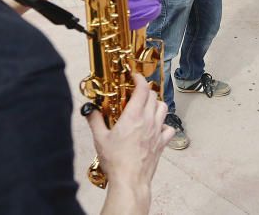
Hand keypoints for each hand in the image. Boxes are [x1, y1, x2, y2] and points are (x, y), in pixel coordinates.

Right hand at [86, 74, 171, 208]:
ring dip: (156, 104)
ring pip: (163, 108)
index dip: (139, 79)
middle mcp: (148, 121)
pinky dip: (165, 124)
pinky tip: (156, 127)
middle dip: (145, 91)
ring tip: (146, 107)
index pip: (142, 89)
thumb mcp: (99, 138)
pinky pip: (169, 128)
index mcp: (133, 116)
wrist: (130, 181)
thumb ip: (95, 120)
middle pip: (153, 96)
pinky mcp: (162, 143)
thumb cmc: (116, 161)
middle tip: (136, 93)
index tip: (134, 77)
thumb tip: (89, 110)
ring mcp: (157, 132)